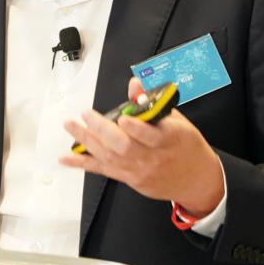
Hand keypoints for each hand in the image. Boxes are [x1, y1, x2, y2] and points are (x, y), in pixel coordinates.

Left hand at [59, 77, 224, 216]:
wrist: (197, 179)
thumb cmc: (187, 145)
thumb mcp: (177, 120)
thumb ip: (152, 103)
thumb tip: (134, 84)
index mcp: (168, 139)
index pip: (150, 135)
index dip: (135, 128)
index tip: (122, 118)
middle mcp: (152, 157)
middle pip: (124, 147)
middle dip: (102, 130)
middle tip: (87, 115)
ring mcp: (139, 170)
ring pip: (109, 158)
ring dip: (87, 141)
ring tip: (70, 126)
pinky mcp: (130, 179)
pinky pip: (103, 170)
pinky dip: (83, 163)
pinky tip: (66, 157)